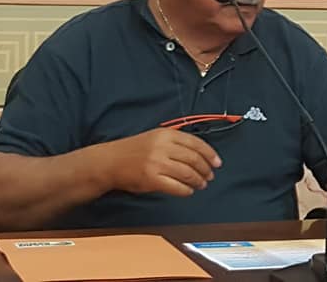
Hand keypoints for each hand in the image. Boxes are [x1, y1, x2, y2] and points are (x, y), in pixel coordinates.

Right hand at [96, 128, 221, 196]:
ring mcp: (156, 163)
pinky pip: (175, 186)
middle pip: (194, 159)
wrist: (109, 162)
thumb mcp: (155, 138)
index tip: (217, 162)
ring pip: (187, 173)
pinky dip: (185, 190)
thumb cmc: (134, 151)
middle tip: (210, 175)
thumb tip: (201, 155)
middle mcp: (162, 147)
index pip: (196, 143)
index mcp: (166, 134)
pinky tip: (188, 191)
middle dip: (205, 169)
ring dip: (198, 180)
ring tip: (201, 184)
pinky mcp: (151, 179)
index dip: (210, 154)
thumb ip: (176, 143)